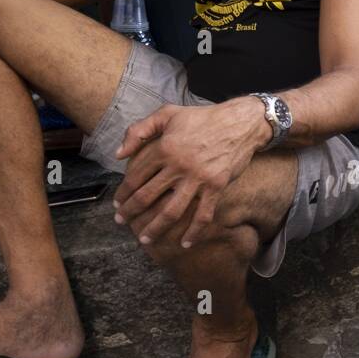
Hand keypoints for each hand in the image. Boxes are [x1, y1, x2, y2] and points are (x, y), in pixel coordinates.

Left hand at [112, 98, 270, 247]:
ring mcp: (198, 179)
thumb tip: (118, 154)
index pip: (136, 176)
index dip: (123, 192)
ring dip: (155, 228)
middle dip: (131, 212)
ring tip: (144, 238)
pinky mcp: (216, 187)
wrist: (240, 124)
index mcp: (164, 148)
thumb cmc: (203, 118)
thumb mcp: (168, 114)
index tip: (117, 202)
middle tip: (121, 221)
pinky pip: (203, 215)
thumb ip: (139, 130)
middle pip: (147, 196)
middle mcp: (178, 166)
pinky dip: (194, 232)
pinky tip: (185, 244)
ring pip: (171, 211)